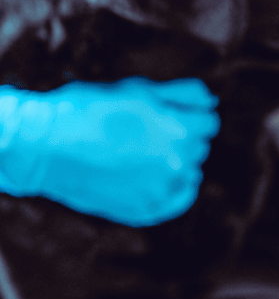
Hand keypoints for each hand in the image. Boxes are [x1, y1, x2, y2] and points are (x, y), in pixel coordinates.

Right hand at [0, 77, 219, 225]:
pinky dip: (178, 190)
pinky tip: (167, 179)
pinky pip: (179, 201)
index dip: (192, 114)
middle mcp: (177, 162)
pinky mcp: (145, 209)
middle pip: (199, 146)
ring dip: (176, 160)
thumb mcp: (139, 90)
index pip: (209, 122)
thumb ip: (182, 94)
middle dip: (182, 135)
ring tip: (144, 152)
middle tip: (150, 130)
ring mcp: (161, 189)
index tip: (174, 113)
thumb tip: (211, 100)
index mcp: (179, 130)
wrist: (46, 146)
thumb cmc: (90, 110)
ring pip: (189, 171)